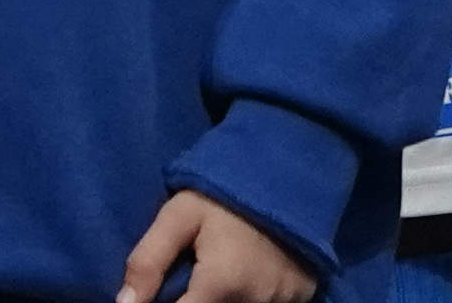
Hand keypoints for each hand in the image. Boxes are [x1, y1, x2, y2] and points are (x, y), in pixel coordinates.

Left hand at [118, 187, 320, 302]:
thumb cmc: (229, 187)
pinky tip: (247, 272)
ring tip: (220, 267)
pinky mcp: (301, 294)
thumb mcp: (181, 213)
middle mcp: (254, 301)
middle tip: (195, 270)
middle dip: (197, 298)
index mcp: (220, 285)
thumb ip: (149, 259)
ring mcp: (283, 299)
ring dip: (222, 297)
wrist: (292, 162)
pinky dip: (251, 295)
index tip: (163, 292)